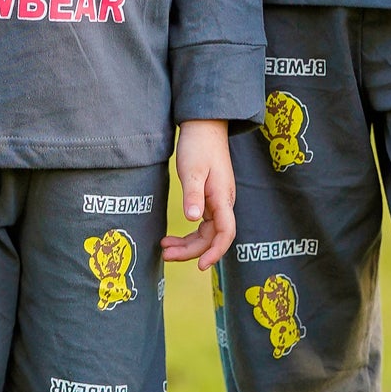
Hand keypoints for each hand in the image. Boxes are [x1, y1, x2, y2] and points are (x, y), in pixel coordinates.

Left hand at [165, 118, 234, 266]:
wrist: (204, 126)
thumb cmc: (198, 146)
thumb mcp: (192, 170)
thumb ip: (193, 195)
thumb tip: (193, 219)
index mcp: (222, 197)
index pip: (225, 232)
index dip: (215, 252)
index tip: (201, 265)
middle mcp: (223, 203)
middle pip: (212, 237)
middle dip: (191, 251)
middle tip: (166, 255)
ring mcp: (217, 202)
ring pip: (206, 233)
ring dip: (187, 244)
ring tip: (165, 248)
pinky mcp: (209, 199)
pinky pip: (202, 224)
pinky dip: (188, 234)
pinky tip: (172, 237)